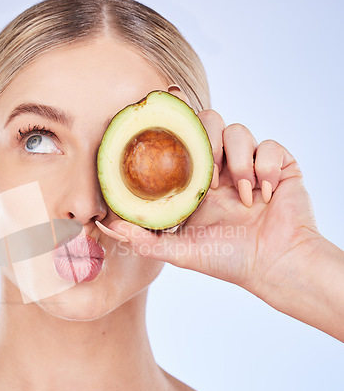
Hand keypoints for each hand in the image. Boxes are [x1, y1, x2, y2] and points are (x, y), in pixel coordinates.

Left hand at [106, 109, 322, 299]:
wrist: (274, 267)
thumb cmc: (228, 261)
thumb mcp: (179, 252)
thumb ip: (145, 240)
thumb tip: (110, 226)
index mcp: (197, 183)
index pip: (183, 142)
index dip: (176, 131)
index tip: (170, 135)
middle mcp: (221, 169)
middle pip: (209, 123)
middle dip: (208, 143)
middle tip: (212, 178)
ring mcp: (249, 166)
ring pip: (239, 130)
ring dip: (238, 159)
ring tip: (241, 193)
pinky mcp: (279, 167)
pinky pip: (271, 146)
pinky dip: (266, 168)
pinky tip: (264, 196)